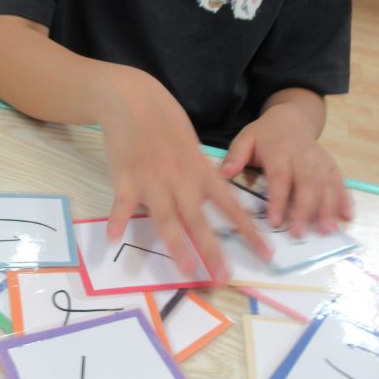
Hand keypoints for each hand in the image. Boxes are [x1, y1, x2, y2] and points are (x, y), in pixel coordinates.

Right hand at [98, 68, 270, 282]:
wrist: (133, 99)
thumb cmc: (165, 123)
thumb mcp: (193, 148)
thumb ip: (201, 176)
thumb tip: (213, 200)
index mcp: (201, 172)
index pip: (231, 206)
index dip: (249, 231)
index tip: (266, 253)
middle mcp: (181, 180)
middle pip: (199, 221)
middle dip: (212, 251)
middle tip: (223, 278)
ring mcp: (153, 180)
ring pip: (166, 218)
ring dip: (176, 246)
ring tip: (186, 270)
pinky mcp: (126, 178)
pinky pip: (122, 203)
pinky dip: (116, 220)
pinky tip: (112, 239)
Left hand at [219, 101, 351, 236]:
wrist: (290, 118)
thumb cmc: (265, 135)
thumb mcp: (245, 138)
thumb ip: (235, 156)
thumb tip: (223, 173)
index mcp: (279, 151)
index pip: (280, 177)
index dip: (279, 200)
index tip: (276, 222)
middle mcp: (303, 156)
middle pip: (307, 184)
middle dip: (305, 210)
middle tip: (300, 233)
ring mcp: (319, 161)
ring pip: (326, 185)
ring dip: (328, 208)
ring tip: (327, 230)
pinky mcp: (330, 165)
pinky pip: (339, 182)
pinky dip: (344, 199)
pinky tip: (347, 216)